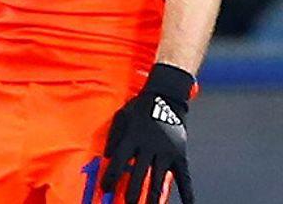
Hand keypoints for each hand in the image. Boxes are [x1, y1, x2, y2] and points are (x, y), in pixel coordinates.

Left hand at [101, 64, 195, 203]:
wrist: (166, 98)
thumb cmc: (139, 108)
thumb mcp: (121, 117)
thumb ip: (113, 136)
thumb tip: (106, 157)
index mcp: (132, 138)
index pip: (119, 162)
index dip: (111, 177)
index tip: (105, 189)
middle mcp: (149, 147)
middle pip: (139, 175)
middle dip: (132, 193)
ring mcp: (166, 152)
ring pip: (159, 179)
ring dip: (153, 197)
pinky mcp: (180, 155)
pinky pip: (184, 177)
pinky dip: (187, 193)